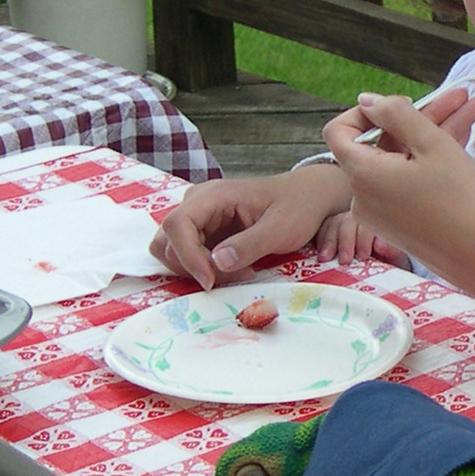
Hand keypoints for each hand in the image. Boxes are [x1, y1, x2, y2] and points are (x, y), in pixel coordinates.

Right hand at [152, 165, 350, 287]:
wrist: (307, 197)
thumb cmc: (297, 207)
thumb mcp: (280, 228)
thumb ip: (250, 245)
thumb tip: (219, 263)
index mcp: (215, 194)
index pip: (177, 223)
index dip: (187, 256)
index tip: (210, 280)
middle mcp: (199, 202)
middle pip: (167, 240)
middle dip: (192, 266)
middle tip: (232, 276)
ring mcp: (199, 217)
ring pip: (171, 249)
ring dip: (195, 269)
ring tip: (235, 272)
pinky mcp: (205, 231)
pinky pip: (188, 254)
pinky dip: (203, 268)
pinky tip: (235, 268)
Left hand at [322, 89, 474, 266]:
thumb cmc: (462, 200)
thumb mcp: (431, 143)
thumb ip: (396, 114)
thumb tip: (367, 101)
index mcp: (362, 175)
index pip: (339, 131)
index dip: (366, 112)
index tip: (402, 106)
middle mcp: (363, 198)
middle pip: (379, 145)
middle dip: (417, 118)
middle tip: (456, 98)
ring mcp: (382, 215)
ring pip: (399, 162)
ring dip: (430, 136)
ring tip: (470, 111)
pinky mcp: (401, 226)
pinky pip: (406, 184)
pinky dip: (428, 163)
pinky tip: (462, 140)